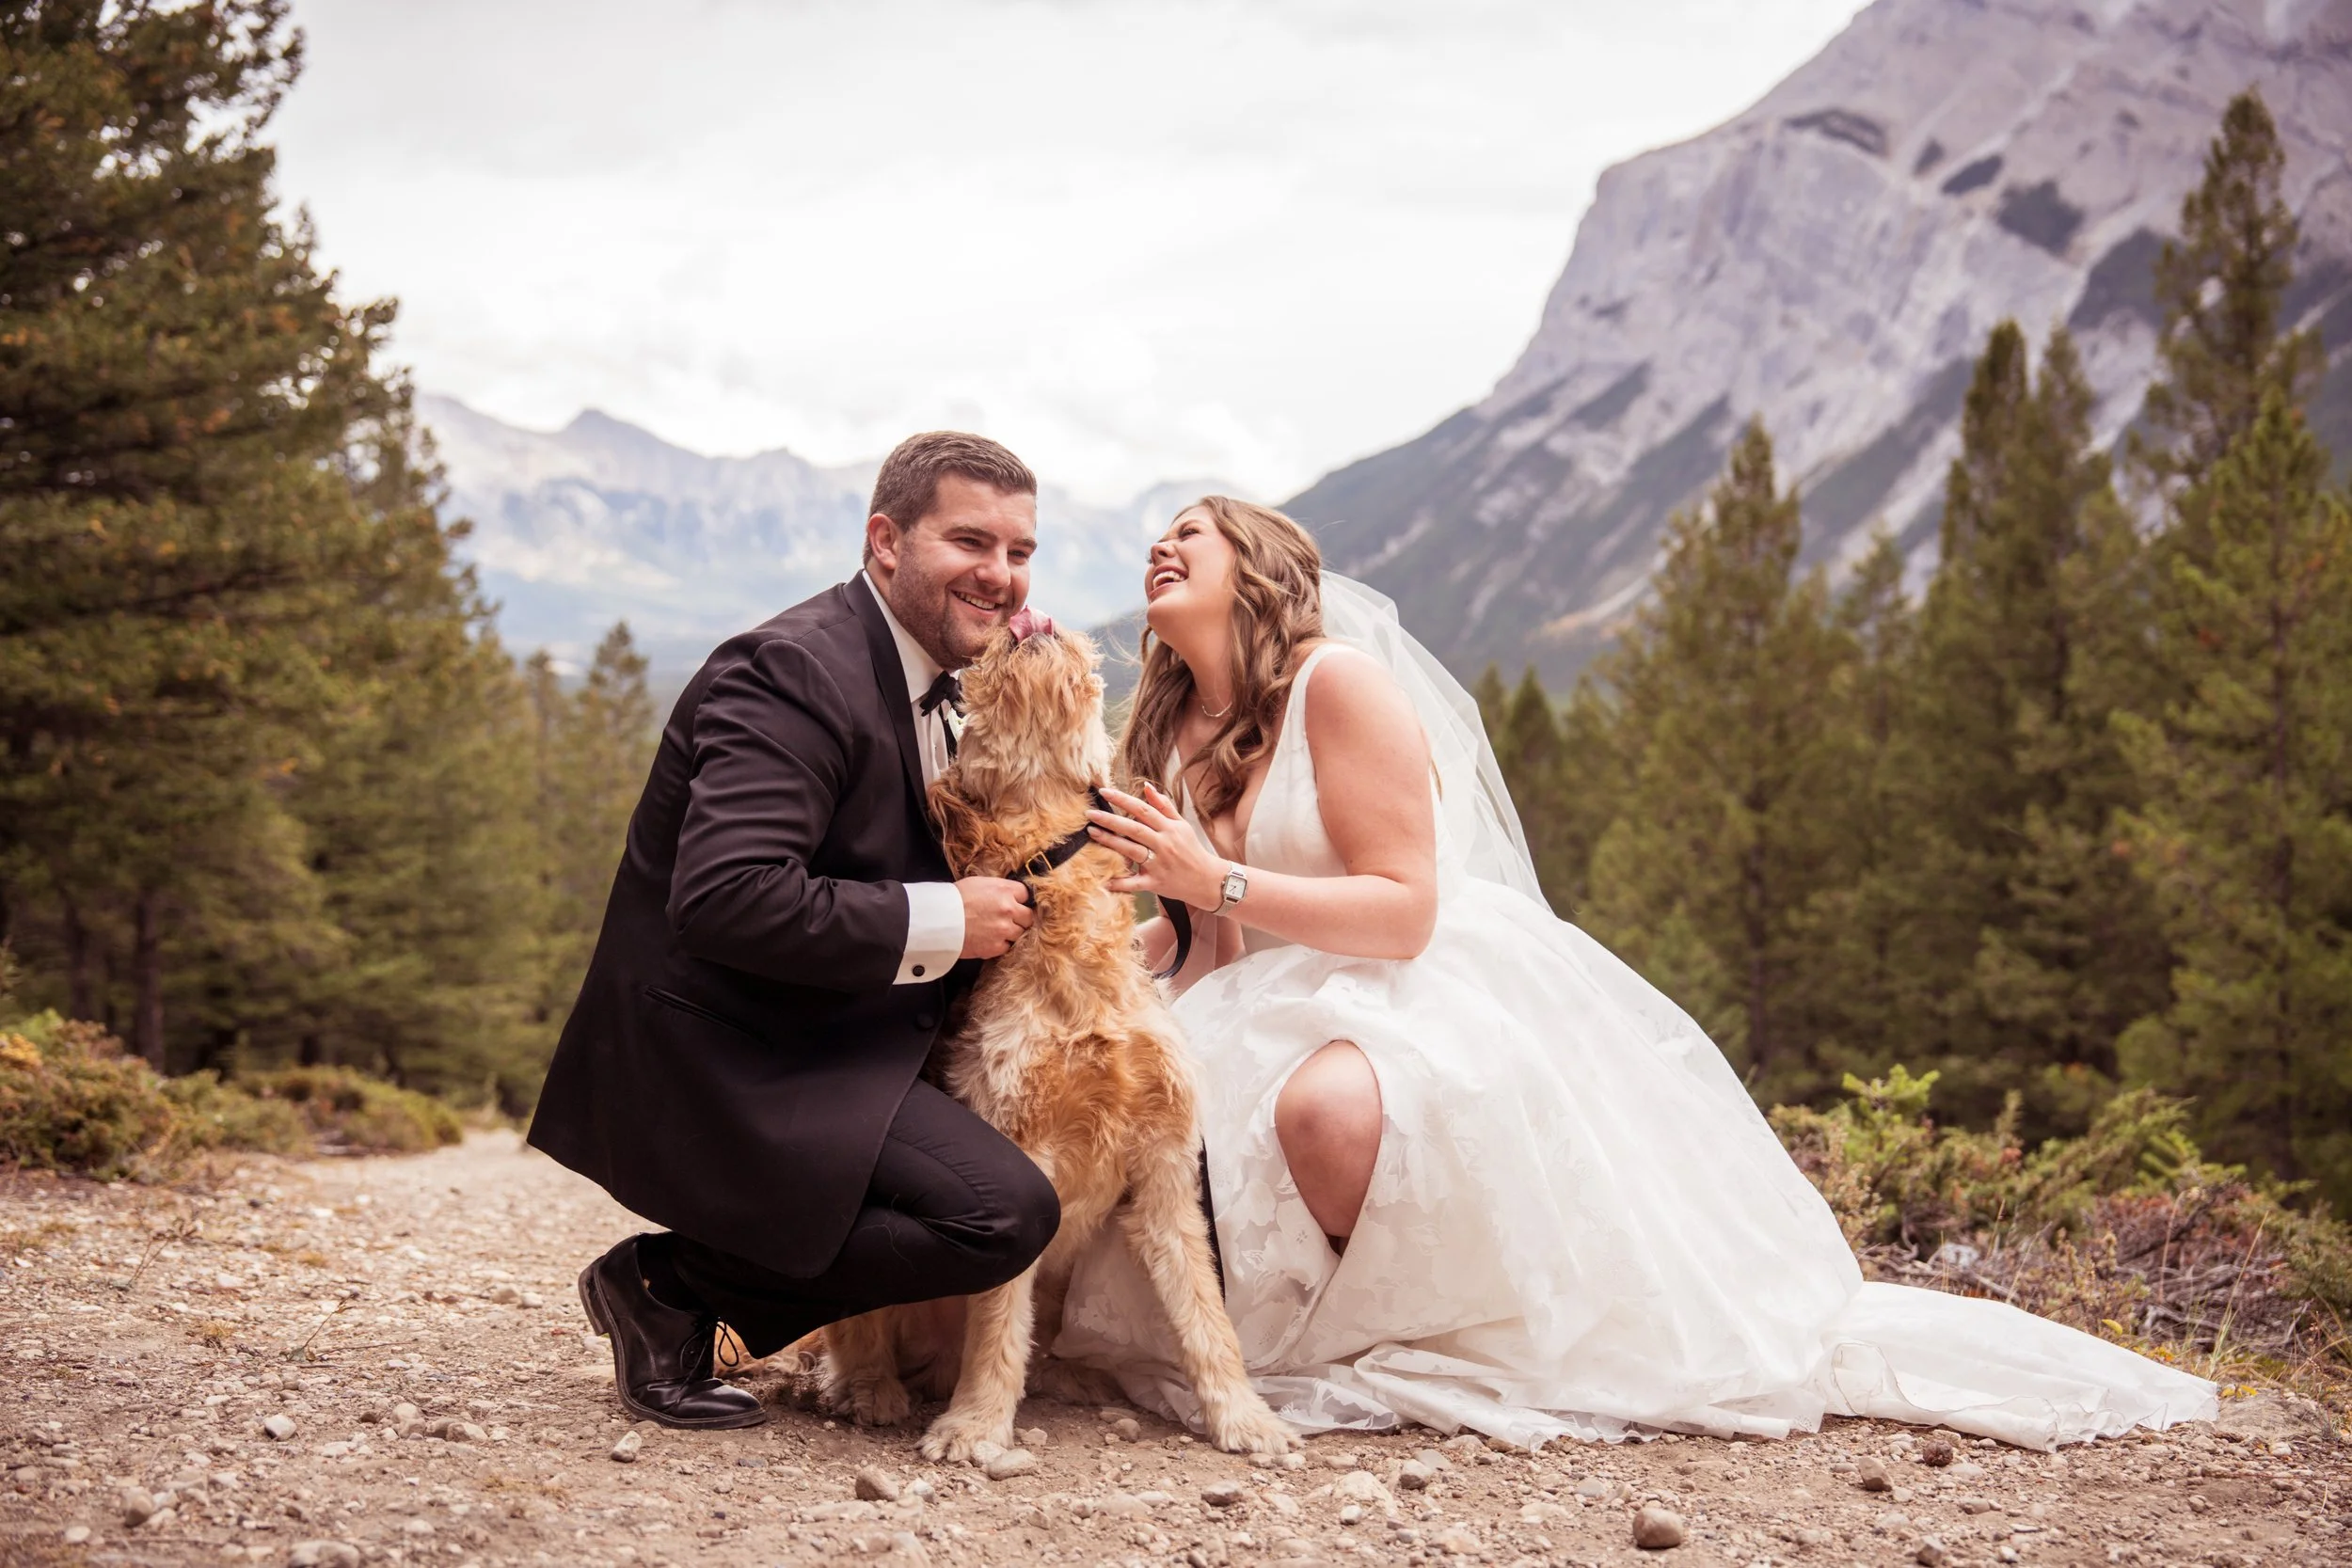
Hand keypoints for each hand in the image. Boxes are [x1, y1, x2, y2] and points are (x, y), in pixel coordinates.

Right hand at [957, 876, 1032, 958]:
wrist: (938, 920)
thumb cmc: (954, 898)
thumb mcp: (978, 883)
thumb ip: (999, 888)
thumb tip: (1009, 893)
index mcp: (1005, 890)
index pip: (1025, 894)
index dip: (1018, 899)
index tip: (1013, 903)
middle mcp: (1009, 910)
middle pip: (1028, 916)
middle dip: (1020, 918)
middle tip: (1006, 919)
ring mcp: (1004, 930)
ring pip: (1020, 933)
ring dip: (1011, 932)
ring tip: (994, 930)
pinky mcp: (996, 947)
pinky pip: (1007, 947)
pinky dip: (1000, 944)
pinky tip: (988, 939)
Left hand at [1089, 783, 1228, 910]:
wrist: (1208, 880)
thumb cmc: (1191, 850)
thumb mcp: (1181, 825)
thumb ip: (1164, 806)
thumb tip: (1146, 786)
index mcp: (1169, 828)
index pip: (1143, 809)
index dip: (1123, 799)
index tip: (1104, 791)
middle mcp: (1164, 844)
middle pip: (1134, 828)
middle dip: (1110, 819)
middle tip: (1090, 812)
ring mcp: (1159, 864)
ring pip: (1132, 851)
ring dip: (1110, 841)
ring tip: (1092, 832)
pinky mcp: (1156, 883)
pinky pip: (1135, 883)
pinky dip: (1120, 883)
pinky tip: (1104, 880)